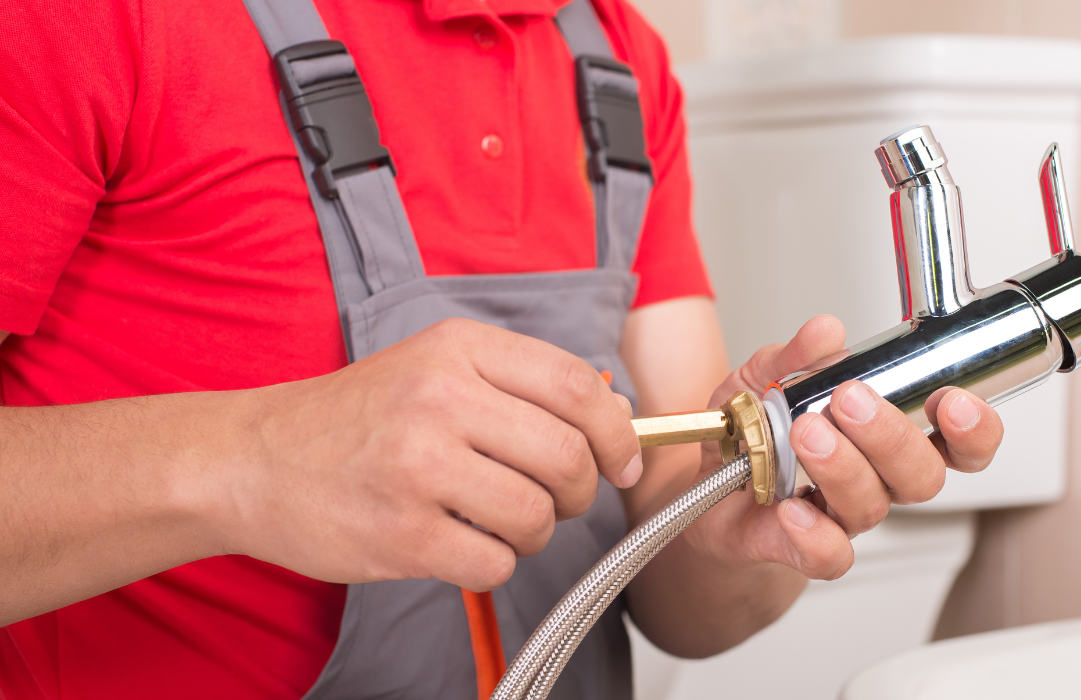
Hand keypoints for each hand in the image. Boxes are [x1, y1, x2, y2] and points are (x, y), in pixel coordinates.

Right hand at [223, 318, 640, 590]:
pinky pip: (494, 562)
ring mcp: (418, 467)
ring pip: (537, 516)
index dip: (618, 432)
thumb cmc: (355, 417)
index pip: (578, 387)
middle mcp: (440, 399)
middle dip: (580, 491)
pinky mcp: (401, 533)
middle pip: (568, 457)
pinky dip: (492, 562)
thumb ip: (522, 383)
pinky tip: (460, 542)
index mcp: (458, 348)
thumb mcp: (435, 367)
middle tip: (557, 498)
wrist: (250, 461)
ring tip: (499, 521)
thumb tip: (618, 411)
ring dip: (535, 532)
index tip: (624, 461)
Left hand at [684, 315, 1002, 580]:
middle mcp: (877, 479)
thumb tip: (826, 333)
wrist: (706, 488)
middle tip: (851, 400)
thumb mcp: (765, 377)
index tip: (953, 401)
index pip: (959, 444)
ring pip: (871, 505)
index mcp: (887, 436)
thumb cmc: (754, 431)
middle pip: (922, 475)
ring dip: (842, 465)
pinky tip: (790, 507)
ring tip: (805, 431)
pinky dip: (813, 533)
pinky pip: (829, 556)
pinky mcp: (802, 548)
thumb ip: (796, 356)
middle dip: (892, 436)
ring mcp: (842, 515)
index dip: (974, 430)